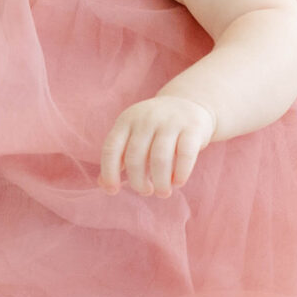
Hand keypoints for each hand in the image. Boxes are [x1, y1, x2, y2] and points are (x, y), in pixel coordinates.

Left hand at [99, 96, 215, 196]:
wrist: (189, 103)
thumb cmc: (156, 128)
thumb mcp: (134, 135)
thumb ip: (119, 157)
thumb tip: (103, 184)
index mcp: (127, 120)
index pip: (111, 148)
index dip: (109, 172)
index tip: (113, 191)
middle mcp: (146, 118)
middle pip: (135, 157)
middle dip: (138, 182)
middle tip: (146, 192)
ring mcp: (170, 121)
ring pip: (159, 158)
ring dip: (160, 182)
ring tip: (162, 192)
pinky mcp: (193, 127)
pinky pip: (185, 155)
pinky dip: (181, 173)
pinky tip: (178, 182)